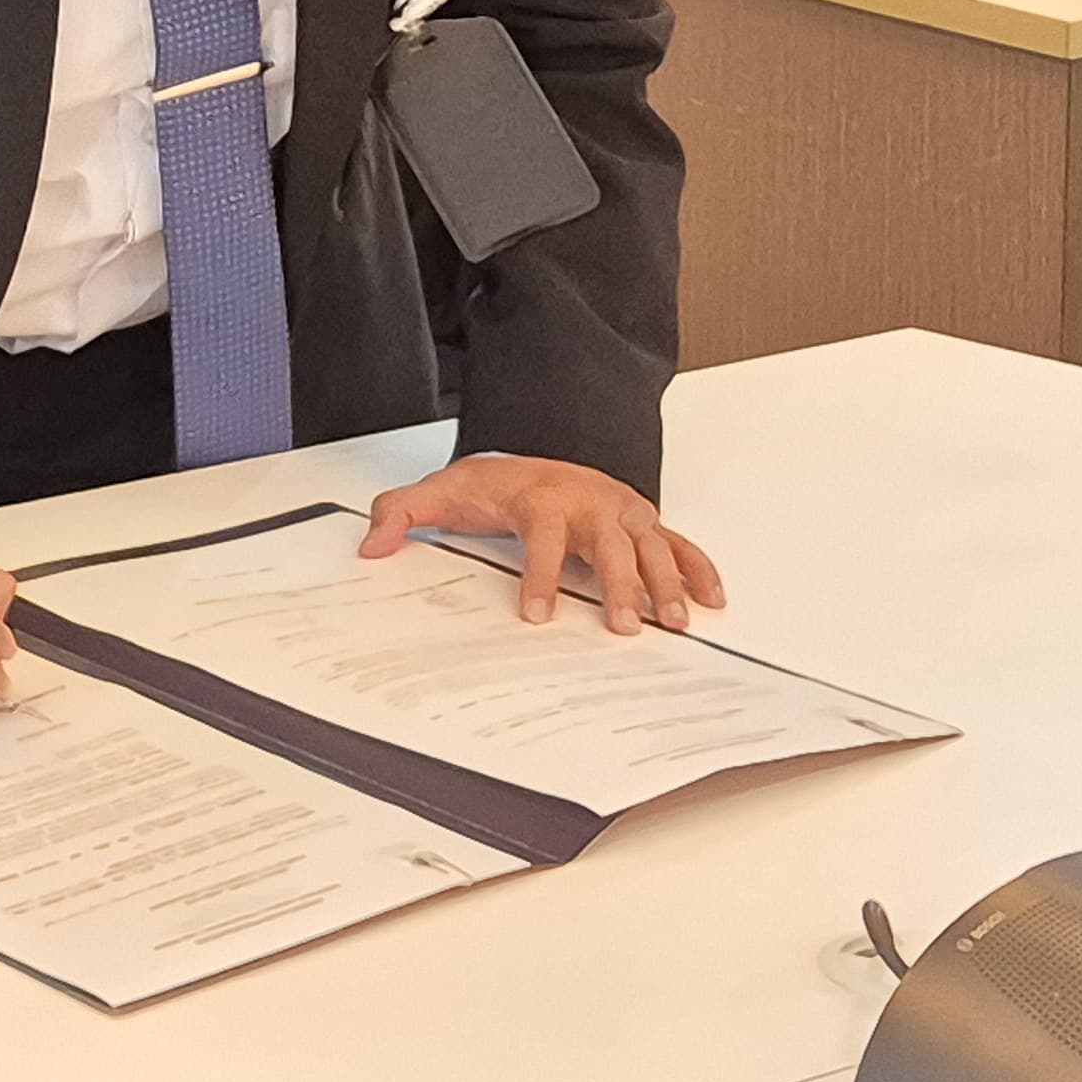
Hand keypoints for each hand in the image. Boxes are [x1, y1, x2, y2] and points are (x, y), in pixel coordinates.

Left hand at [360, 454, 724, 633]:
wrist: (532, 455)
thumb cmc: (493, 483)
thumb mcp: (440, 493)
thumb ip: (400, 514)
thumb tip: (370, 545)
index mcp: (540, 498)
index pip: (542, 538)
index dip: (539, 576)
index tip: (536, 614)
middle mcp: (587, 502)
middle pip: (608, 544)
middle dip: (616, 585)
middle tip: (622, 627)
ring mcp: (619, 511)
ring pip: (650, 545)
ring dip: (664, 583)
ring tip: (673, 622)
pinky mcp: (642, 520)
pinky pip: (678, 543)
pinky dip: (699, 569)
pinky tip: (711, 600)